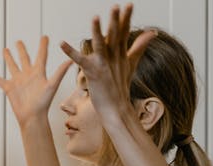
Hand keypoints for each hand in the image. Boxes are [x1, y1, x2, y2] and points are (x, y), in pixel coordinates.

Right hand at [0, 36, 72, 128]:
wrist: (32, 117)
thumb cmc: (43, 103)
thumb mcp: (52, 85)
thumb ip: (60, 72)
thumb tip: (71, 61)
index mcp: (38, 73)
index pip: (41, 56)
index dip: (43, 46)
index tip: (44, 37)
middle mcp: (28, 75)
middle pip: (24, 58)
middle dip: (21, 50)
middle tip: (19, 42)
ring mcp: (18, 81)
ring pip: (12, 66)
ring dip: (8, 58)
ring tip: (5, 50)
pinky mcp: (9, 88)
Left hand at [59, 4, 156, 119]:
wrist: (116, 108)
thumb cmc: (120, 86)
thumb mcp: (131, 63)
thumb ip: (139, 46)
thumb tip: (151, 33)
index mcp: (120, 53)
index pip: (124, 32)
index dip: (126, 18)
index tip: (129, 4)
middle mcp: (113, 57)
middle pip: (114, 35)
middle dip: (115, 20)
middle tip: (116, 6)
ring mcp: (103, 65)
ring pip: (100, 45)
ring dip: (97, 31)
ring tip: (95, 18)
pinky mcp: (92, 73)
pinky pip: (80, 60)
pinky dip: (70, 52)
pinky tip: (61, 43)